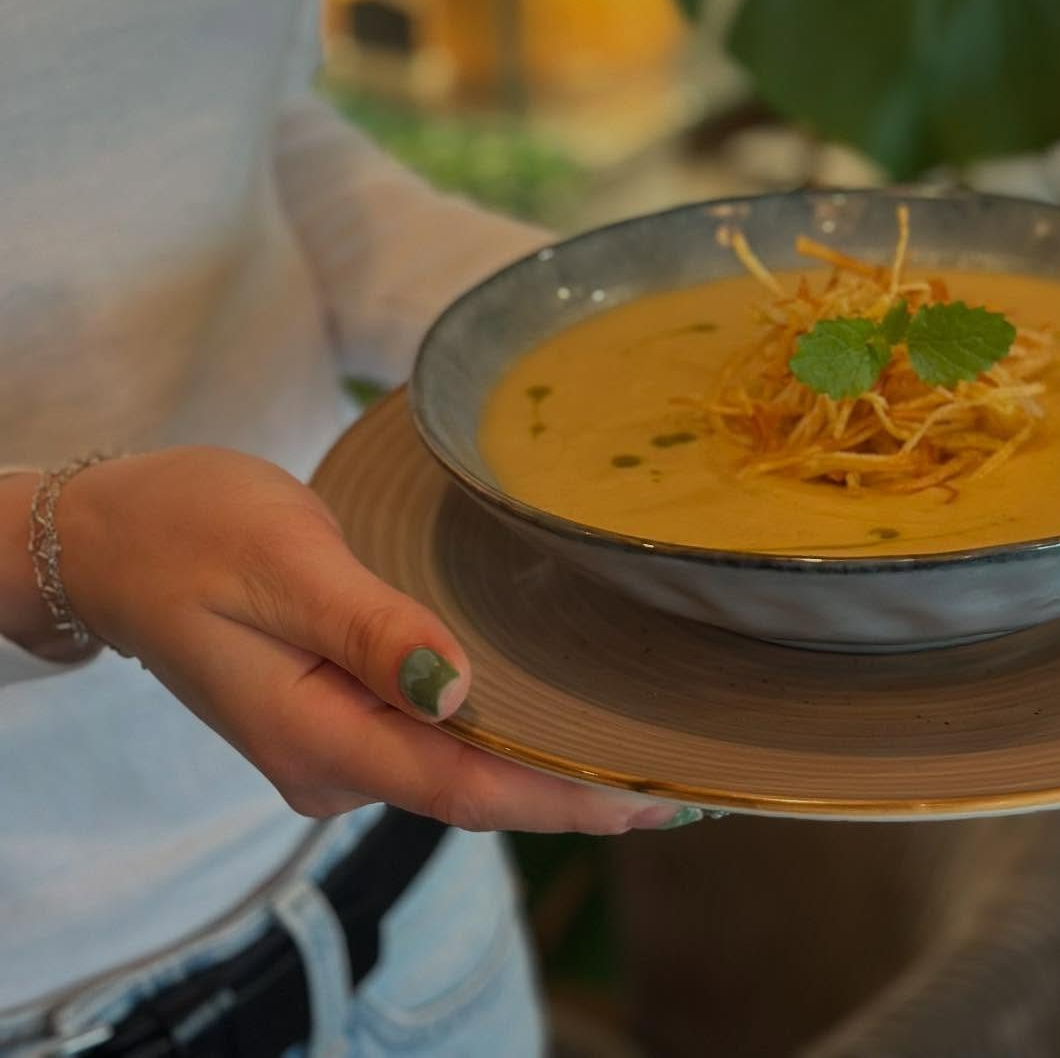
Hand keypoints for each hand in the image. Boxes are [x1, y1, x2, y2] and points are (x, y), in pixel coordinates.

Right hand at [55, 448, 685, 834]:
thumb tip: (459, 691)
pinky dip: (498, 733)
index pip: (464, 789)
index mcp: (315, 734)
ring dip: (543, 764)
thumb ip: (373, 629)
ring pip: (456, 768)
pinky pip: (431, 737)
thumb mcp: (286, 564)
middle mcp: (328, 759)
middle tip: (678, 779)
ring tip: (638, 748)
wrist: (109, 537)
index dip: (562, 799)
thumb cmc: (192, 531)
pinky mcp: (334, 710)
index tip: (648, 799)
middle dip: (573, 792)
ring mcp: (329, 742)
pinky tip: (552, 714)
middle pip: (472, 791)